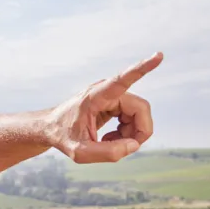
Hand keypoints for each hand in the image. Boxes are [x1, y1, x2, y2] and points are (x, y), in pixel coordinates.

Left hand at [47, 52, 162, 163]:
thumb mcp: (80, 152)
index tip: (158, 55)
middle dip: (138, 132)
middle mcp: (107, 91)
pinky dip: (126, 132)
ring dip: (130, 134)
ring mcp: (112, 96)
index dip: (142, 68)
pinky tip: (110, 139)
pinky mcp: (114, 103)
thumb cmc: (62, 136)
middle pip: (140, 109)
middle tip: (123, 148)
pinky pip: (133, 117)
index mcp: (95, 96)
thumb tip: (134, 145)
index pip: (122, 80)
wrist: (51, 128)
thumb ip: (107, 153)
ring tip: (109, 143)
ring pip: (139, 114)